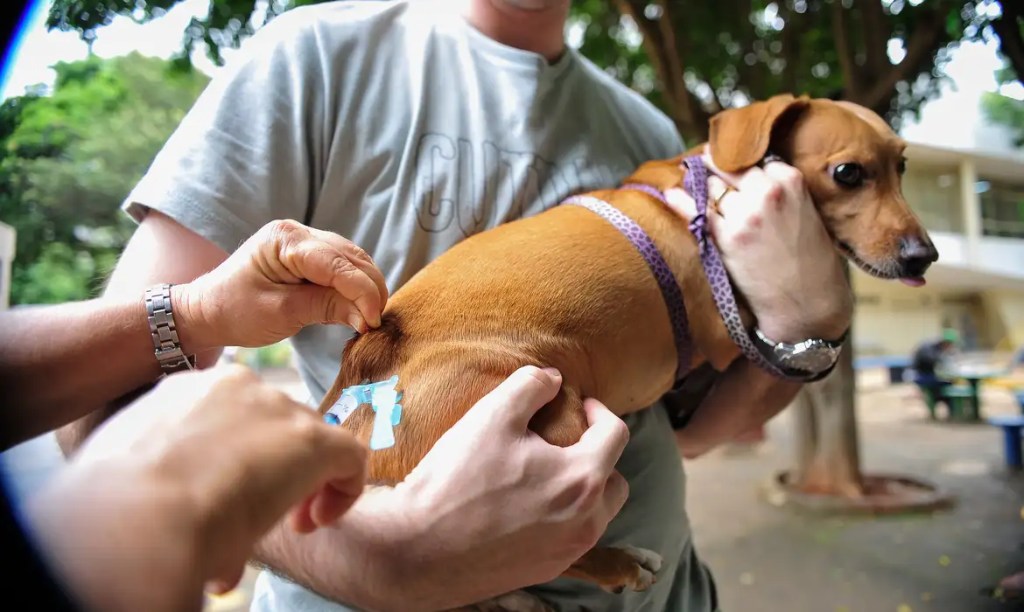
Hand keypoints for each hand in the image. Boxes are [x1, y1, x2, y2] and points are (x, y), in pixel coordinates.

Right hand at [26, 364, 367, 611]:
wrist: (138, 514)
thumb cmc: (120, 506)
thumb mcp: (137, 475)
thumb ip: (174, 477)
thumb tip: (196, 508)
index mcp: (187, 390)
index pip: (234, 414)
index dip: (242, 456)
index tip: (229, 494)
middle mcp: (238, 387)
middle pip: (277, 425)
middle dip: (276, 470)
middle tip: (260, 514)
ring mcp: (278, 408)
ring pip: (311, 441)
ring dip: (306, 484)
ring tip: (290, 524)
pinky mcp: (314, 439)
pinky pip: (350, 458)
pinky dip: (343, 491)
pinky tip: (314, 523)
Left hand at [175, 219, 388, 350]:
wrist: (207, 310)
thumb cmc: (235, 311)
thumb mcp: (282, 313)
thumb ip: (326, 308)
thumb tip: (368, 318)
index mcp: (285, 239)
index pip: (337, 264)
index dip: (362, 292)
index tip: (374, 321)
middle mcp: (299, 232)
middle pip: (351, 257)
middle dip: (370, 289)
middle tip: (376, 323)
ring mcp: (305, 240)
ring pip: (353, 260)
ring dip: (367, 287)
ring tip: (370, 318)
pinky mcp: (309, 255)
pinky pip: (343, 266)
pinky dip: (356, 286)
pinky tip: (360, 307)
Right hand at [389, 366, 630, 603]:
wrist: (417, 550)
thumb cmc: (456, 480)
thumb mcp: (492, 416)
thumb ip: (530, 387)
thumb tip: (553, 379)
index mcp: (582, 479)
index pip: (616, 435)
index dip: (599, 411)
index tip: (579, 405)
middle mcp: (586, 522)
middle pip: (615, 481)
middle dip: (598, 456)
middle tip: (567, 441)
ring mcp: (567, 553)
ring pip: (596, 514)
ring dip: (582, 490)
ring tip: (546, 474)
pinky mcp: (546, 572)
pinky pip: (570, 538)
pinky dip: (561, 518)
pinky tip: (526, 506)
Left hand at [666, 148, 851, 341]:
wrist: (807, 301)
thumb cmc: (808, 258)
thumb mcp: (804, 210)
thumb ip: (779, 188)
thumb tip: (743, 172)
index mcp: (790, 180)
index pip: (753, 158)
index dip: (737, 163)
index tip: (724, 161)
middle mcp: (767, 192)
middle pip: (727, 167)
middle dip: (713, 167)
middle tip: (700, 165)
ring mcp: (746, 214)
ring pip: (711, 187)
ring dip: (699, 184)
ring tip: (688, 179)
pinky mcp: (728, 238)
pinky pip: (697, 211)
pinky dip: (681, 201)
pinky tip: (673, 194)